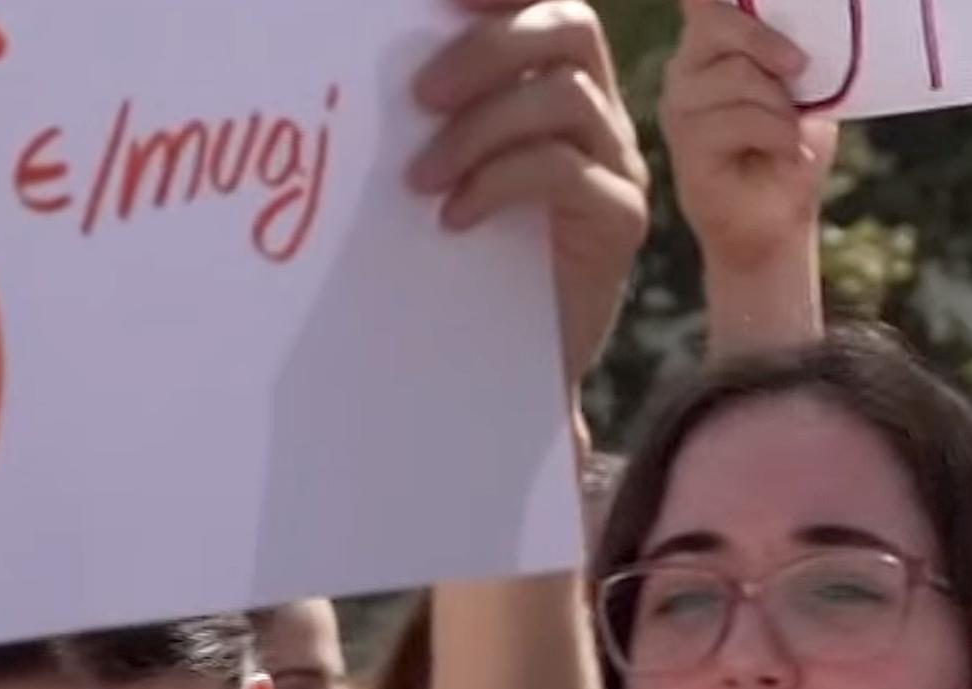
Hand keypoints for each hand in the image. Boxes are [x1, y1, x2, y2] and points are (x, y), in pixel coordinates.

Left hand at [411, 0, 651, 389]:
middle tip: (418, 98)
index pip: (548, 0)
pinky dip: (498, 183)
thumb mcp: (442, 171)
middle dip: (486, 48)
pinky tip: (454, 218)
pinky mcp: (620, 220)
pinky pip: (564, 171)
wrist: (504, 369)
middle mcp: (598, 112)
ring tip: (420, 180)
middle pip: (568, 26)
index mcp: (557, 81)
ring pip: (564, 97)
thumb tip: (351, 61)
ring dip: (479, 130)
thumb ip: (429, 115)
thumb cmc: (462, 261)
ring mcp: (617, 163)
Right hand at [660, 0, 836, 274]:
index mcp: (710, 47)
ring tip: (791, 135)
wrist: (777, 220)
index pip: (703, 2)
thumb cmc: (789, 149)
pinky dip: (777, 135)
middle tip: (801, 69)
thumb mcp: (800, 90)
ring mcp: (679, 108)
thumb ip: (789, 52)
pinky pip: (738, 119)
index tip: (763, 33)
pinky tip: (786, 155)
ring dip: (781, 108)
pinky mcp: (685, 146)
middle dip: (769, 44)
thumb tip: (802, 28)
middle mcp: (685, 71)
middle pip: (718, 24)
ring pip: (737, 77)